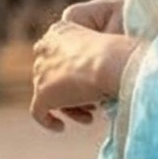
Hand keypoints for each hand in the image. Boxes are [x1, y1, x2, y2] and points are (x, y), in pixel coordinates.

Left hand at [29, 0, 127, 129]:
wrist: (111, 62)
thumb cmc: (118, 55)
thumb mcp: (106, 50)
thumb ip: (96, 60)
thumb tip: (102, 83)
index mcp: (58, 31)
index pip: (56, 54)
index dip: (71, 72)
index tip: (86, 83)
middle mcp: (44, 48)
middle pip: (51, 75)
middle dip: (71, 91)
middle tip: (93, 104)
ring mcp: (41, 71)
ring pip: (49, 95)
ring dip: (68, 107)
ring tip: (89, 116)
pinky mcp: (42, 93)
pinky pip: (38, 112)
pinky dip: (48, 121)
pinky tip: (61, 127)